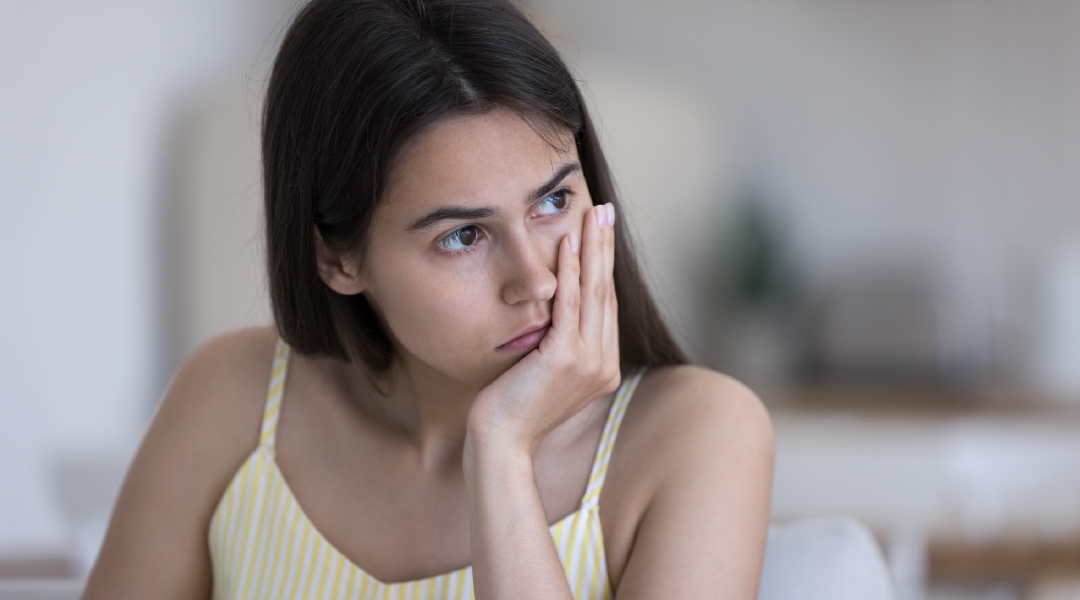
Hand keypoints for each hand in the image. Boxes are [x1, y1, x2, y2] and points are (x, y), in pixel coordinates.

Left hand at [467, 203, 620, 453]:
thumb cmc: (512, 408)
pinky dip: (570, 272)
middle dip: (605, 247)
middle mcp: (603, 363)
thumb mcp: (543, 373)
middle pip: (605, 291)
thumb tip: (554, 315)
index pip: (604, 304)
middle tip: (606, 210)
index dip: (603, 265)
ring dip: (594, 248)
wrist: (501, 442)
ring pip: (593, 292)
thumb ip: (558, 346)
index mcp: (603, 367)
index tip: (601, 232)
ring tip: (593, 214)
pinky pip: (570, 305)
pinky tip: (568, 244)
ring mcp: (588, 362)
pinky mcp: (565, 359)